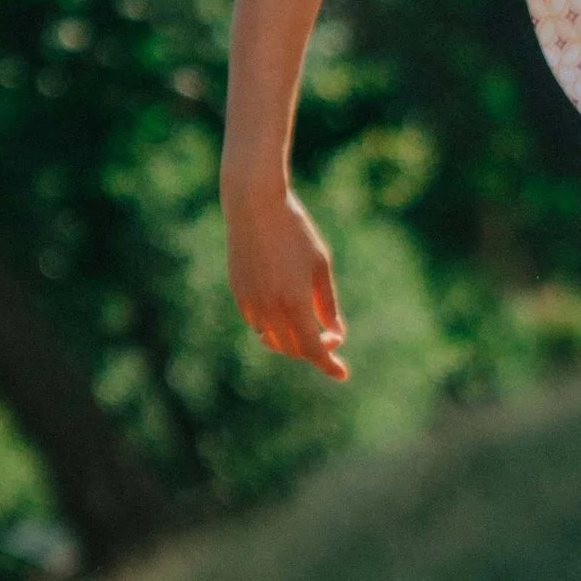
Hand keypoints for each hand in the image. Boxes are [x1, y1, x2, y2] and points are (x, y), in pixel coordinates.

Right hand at [225, 182, 348, 379]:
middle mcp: (269, 310)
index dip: (329, 364)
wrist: (254, 207)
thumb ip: (327, 305)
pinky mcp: (239, 295)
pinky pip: (259, 325)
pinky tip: (287, 314)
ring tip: (312, 330)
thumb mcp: (320, 266)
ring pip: (273, 341)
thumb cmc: (295, 232)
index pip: (313, 349)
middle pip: (293, 349)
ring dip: (293, 342)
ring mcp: (250, 304)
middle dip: (314, 349)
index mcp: (295, 303)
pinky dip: (275, 328)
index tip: (342, 373)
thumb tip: (335, 334)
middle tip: (332, 336)